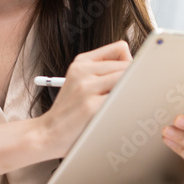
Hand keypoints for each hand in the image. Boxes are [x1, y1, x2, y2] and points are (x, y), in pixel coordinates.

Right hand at [41, 40, 131, 157]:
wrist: (46, 134)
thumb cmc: (69, 111)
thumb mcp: (79, 81)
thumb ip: (103, 71)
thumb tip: (137, 68)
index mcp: (81, 62)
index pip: (120, 49)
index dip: (131, 63)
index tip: (136, 75)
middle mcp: (83, 71)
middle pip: (127, 65)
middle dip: (135, 79)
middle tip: (132, 95)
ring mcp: (86, 88)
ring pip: (126, 80)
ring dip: (132, 92)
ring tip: (127, 105)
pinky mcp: (91, 107)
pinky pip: (121, 98)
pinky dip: (127, 105)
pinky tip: (123, 113)